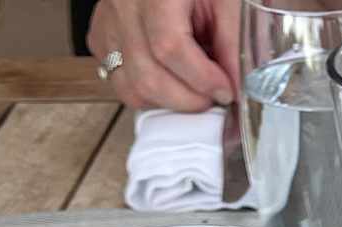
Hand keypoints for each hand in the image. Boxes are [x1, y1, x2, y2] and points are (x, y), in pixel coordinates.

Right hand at [88, 0, 239, 111]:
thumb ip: (234, 39)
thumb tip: (239, 84)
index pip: (169, 46)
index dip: (202, 79)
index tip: (226, 90)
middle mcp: (124, 5)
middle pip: (148, 76)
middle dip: (189, 99)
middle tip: (214, 96)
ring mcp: (109, 22)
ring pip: (130, 87)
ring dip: (169, 101)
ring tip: (194, 90)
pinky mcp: (102, 36)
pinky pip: (119, 81)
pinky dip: (149, 93)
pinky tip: (171, 81)